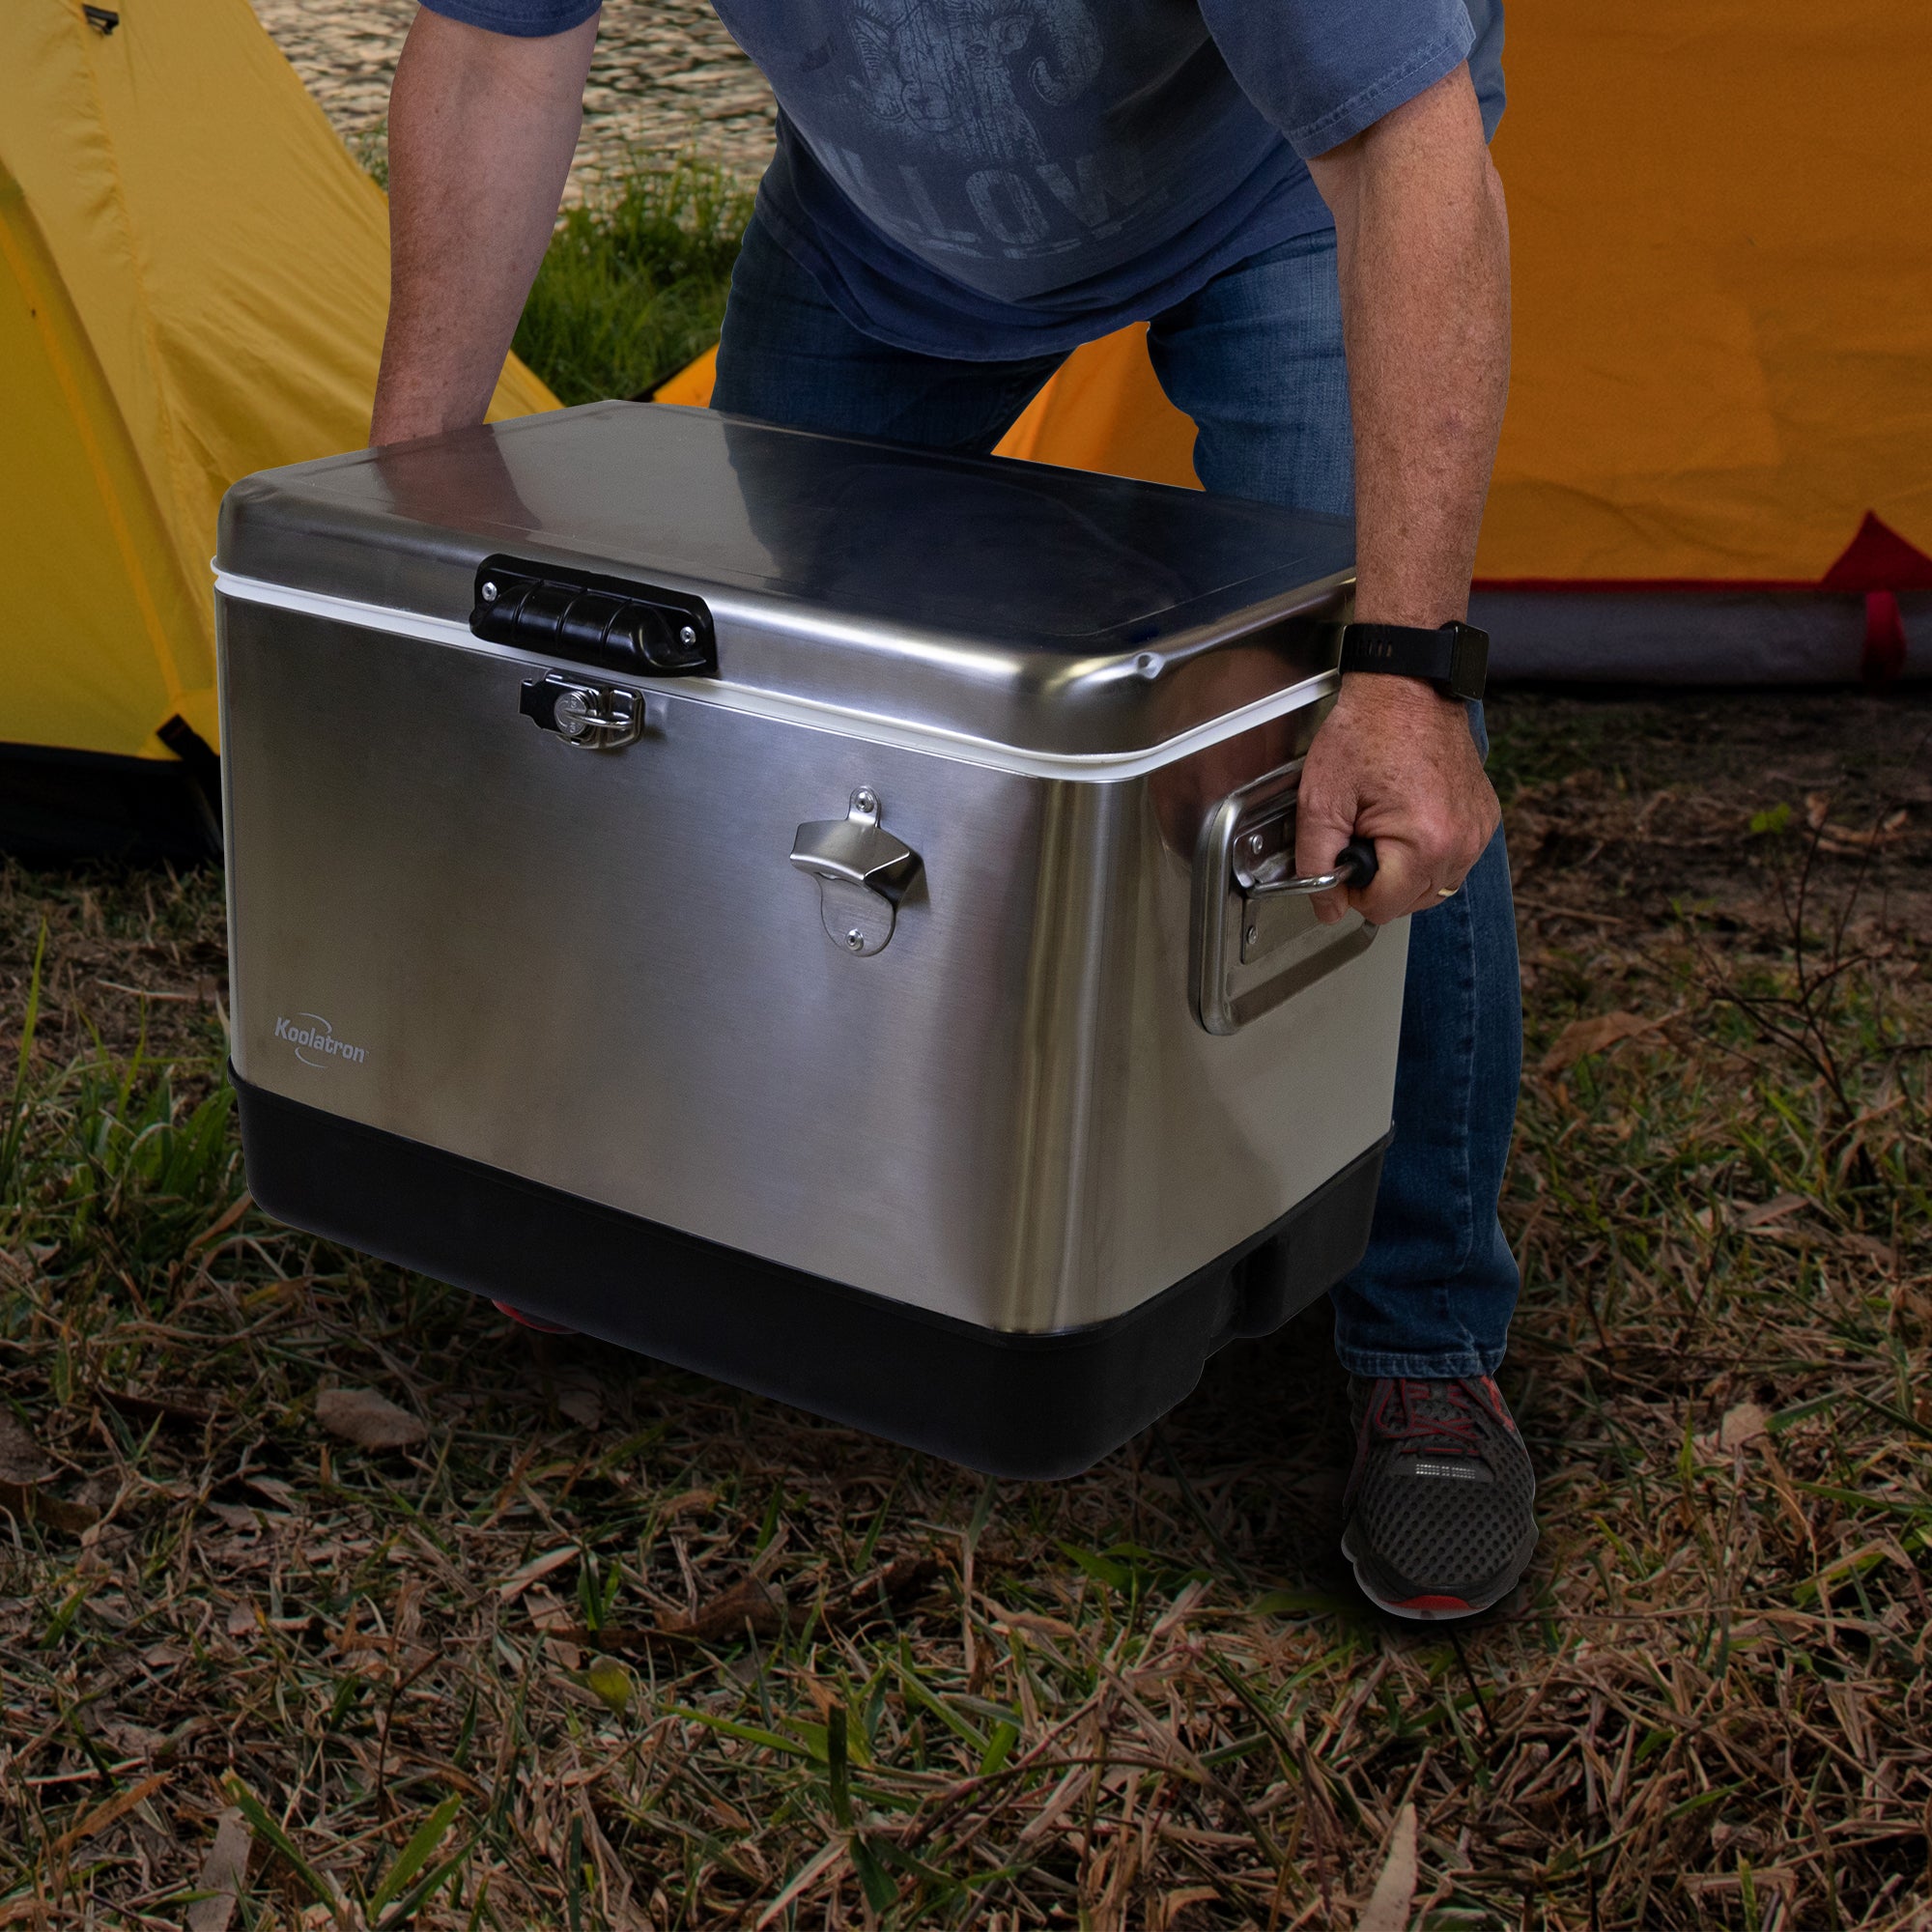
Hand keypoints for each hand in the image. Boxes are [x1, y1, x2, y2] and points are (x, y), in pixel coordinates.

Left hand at [1294, 673, 1498, 924]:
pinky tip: (1408, 822)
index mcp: (1424, 842)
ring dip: (1405, 872)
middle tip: (1362, 833)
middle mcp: (1461, 841)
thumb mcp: (1320, 800)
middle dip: (1380, 880)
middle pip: (1410, 903)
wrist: (1407, 688)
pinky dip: (1429, 853)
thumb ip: (1316, 861)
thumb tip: (1327, 907)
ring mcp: (1478, 831)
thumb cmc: (1366, 732)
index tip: (1343, 857)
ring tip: (1384, 827)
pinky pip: (1454, 861)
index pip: (1382, 908)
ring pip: (1435, 887)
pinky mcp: (1484, 819)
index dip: (1352, 890)